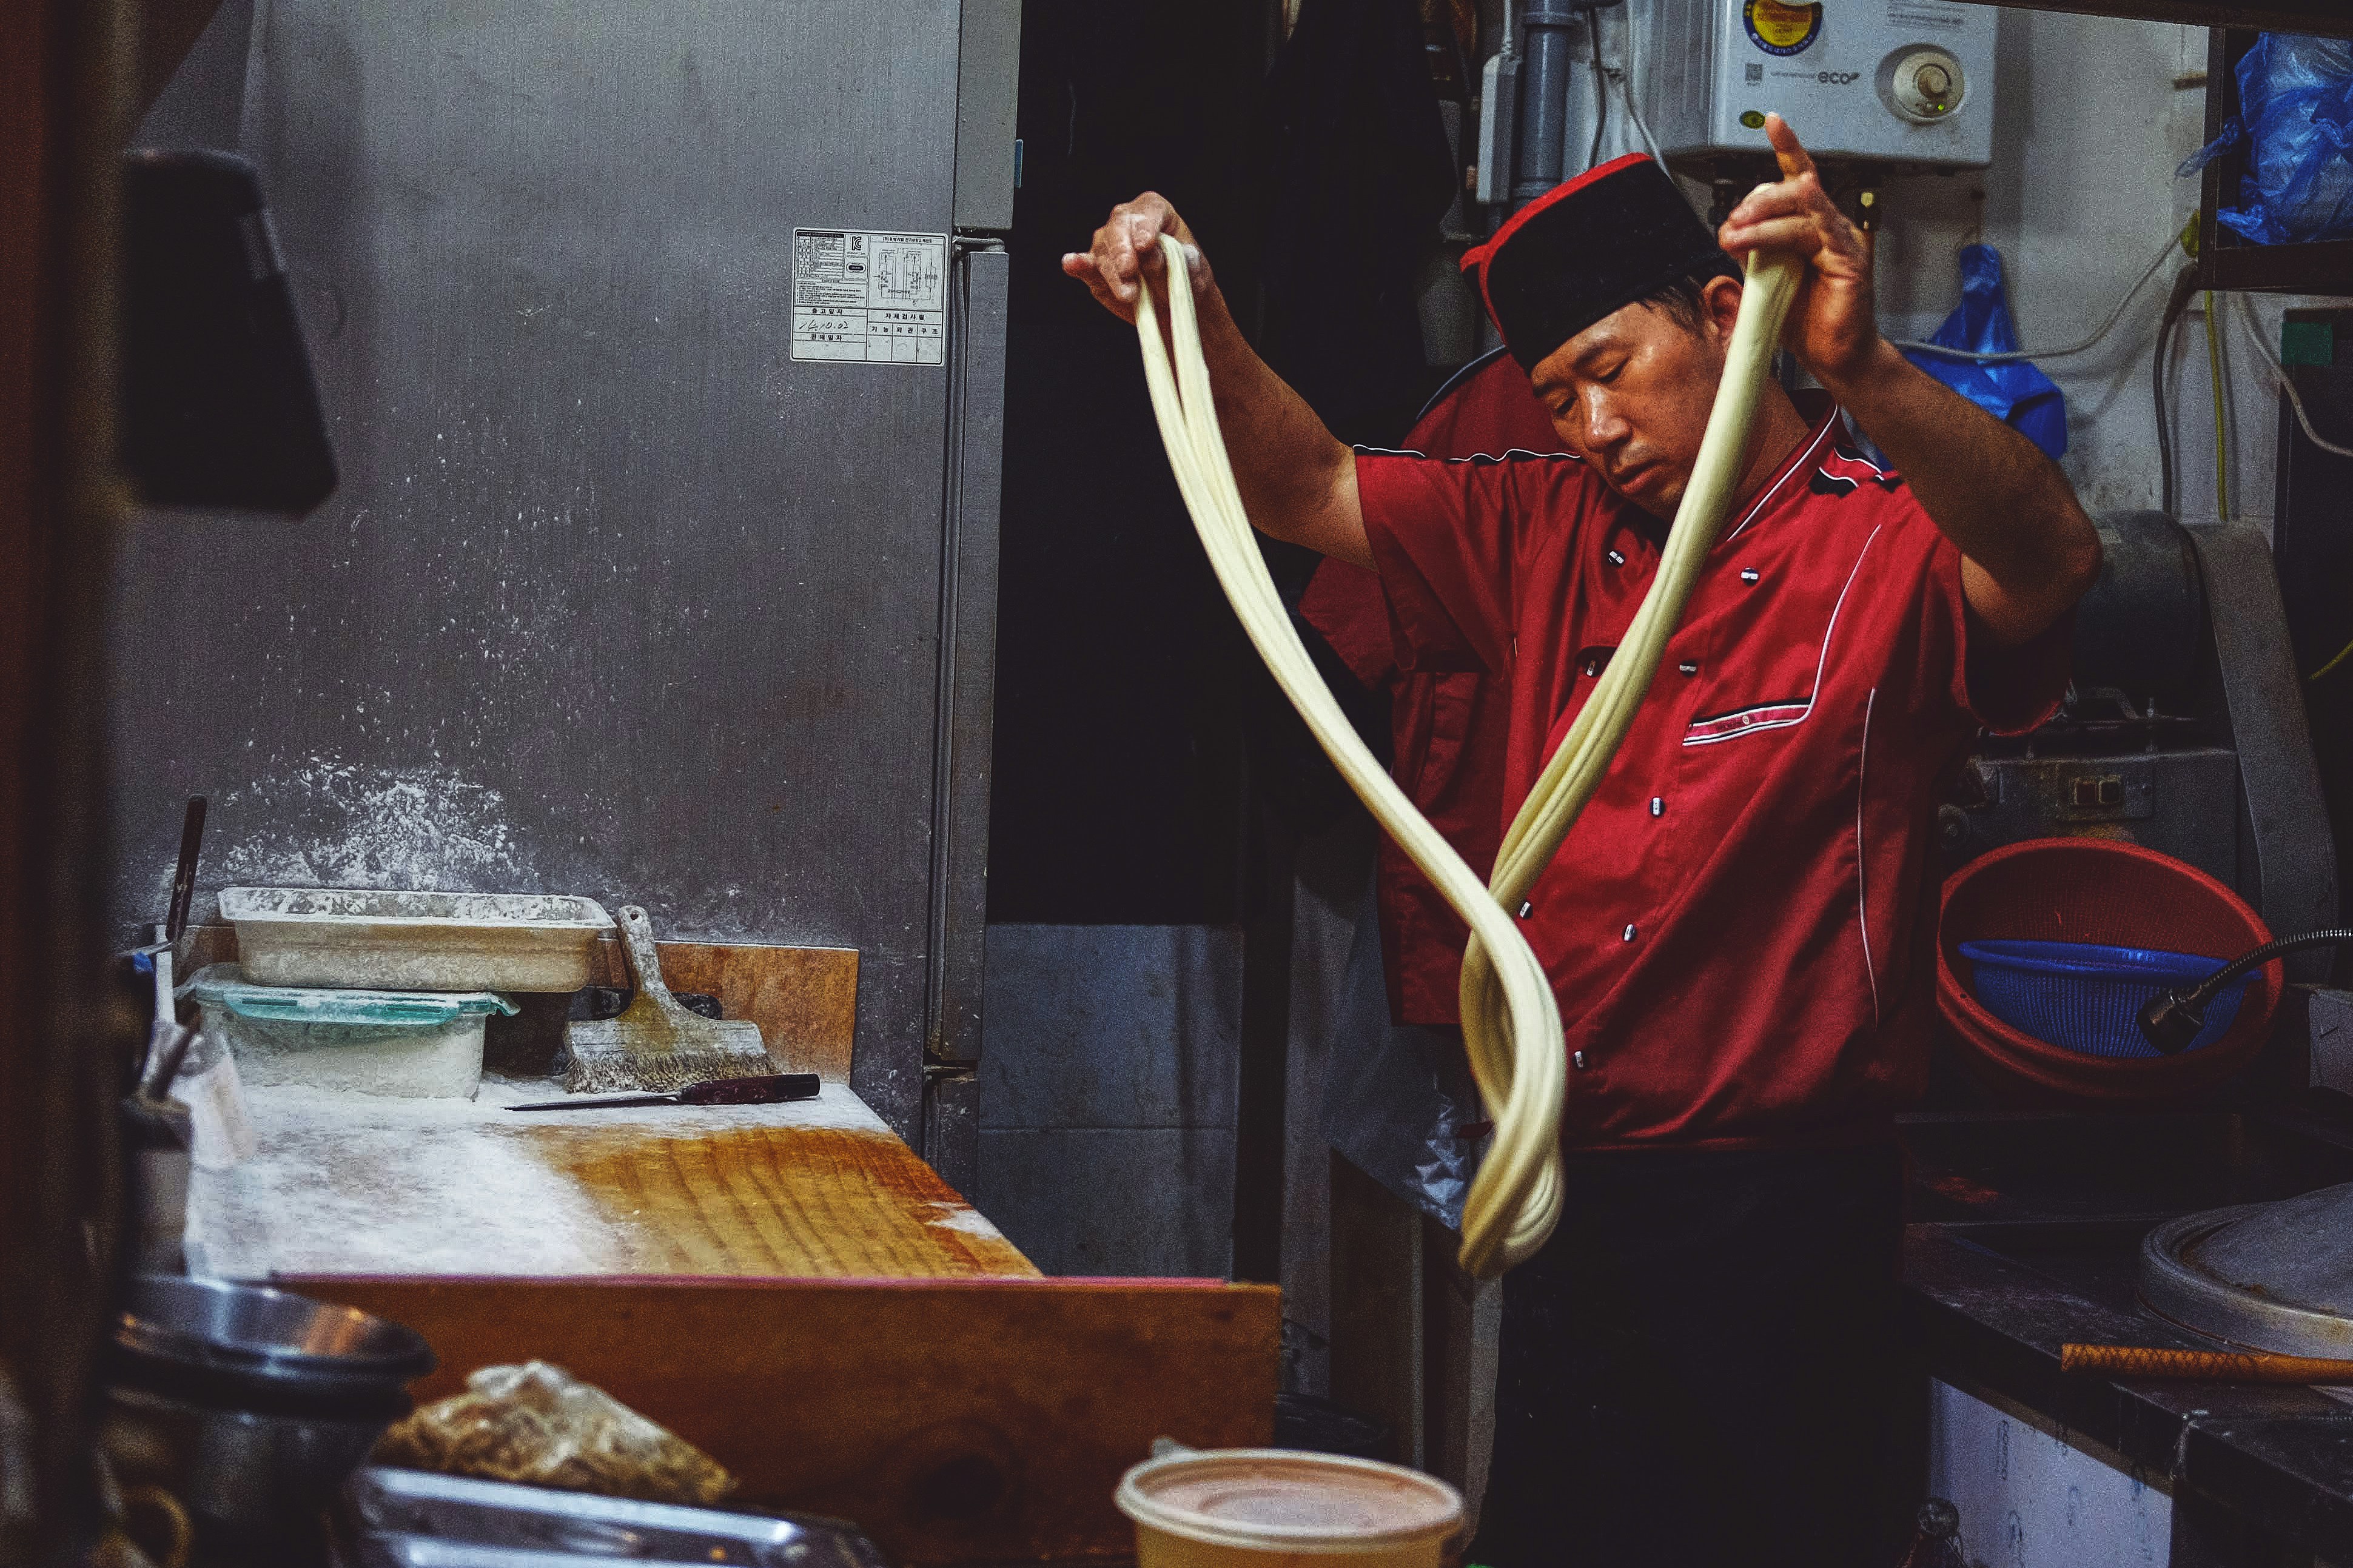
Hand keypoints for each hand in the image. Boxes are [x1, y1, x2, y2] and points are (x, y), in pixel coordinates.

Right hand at [1062, 193, 1212, 325]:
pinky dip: (1078, 265)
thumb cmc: (1188, 280)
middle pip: (1119, 225)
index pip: (1148, 210)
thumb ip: (1174, 260)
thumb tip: (1149, 255)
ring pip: (1104, 250)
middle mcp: (1129, 224)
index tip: (1146, 245)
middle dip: (1122, 249)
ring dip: (1113, 274)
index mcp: (1156, 213)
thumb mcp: (1192, 270)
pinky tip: (1072, 263)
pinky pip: (1085, 265)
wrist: (1177, 305)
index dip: (1145, 224)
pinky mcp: (1097, 270)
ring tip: (1129, 295)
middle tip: (1129, 270)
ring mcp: (1110, 245)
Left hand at [1716, 115, 1882, 389]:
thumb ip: (1753, 254)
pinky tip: (1758, 246)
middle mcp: (1831, 225)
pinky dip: (1778, 235)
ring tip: (1735, 236)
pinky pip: (1813, 233)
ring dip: (1761, 218)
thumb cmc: (1807, 321)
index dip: (1789, 147)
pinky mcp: (1848, 258)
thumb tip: (1730, 233)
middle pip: (1794, 187)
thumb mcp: (1767, 280)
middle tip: (1730, 225)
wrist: (1834, 356)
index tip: (1772, 123)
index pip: (1800, 177)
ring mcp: (1842, 239)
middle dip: (1755, 201)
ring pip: (1801, 205)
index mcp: (1813, 225)